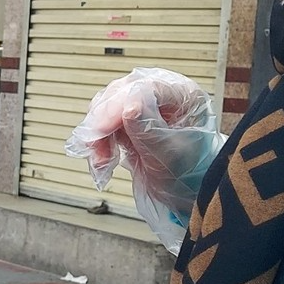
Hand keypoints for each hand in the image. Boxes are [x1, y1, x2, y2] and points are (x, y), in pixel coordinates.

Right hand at [67, 67, 218, 188]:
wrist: (185, 195)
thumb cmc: (189, 175)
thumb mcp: (171, 154)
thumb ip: (149, 129)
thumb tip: (128, 107)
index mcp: (184, 96)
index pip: (147, 87)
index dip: (121, 104)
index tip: (103, 127)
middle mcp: (163, 96)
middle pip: (122, 92)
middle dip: (104, 119)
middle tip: (95, 142)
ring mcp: (143, 108)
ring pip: (107, 107)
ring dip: (98, 133)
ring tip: (100, 159)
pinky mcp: (128, 123)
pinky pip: (104, 124)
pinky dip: (98, 142)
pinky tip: (101, 159)